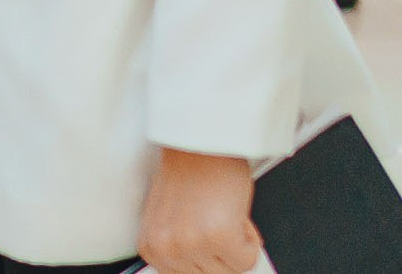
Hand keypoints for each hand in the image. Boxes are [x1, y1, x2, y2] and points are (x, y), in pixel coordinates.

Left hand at [137, 148, 262, 273]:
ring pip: (231, 271)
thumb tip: (207, 268)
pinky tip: (234, 214)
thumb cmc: (190, 172)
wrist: (199, 141)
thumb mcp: (174, 219)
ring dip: (236, 246)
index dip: (206, 260)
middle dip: (222, 254)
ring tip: (222, 214)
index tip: (209, 249)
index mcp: (152, 248)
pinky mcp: (218, 238)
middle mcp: (167, 250)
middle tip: (216, 222)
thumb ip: (183, 248)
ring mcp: (191, 245)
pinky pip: (247, 260)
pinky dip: (250, 240)